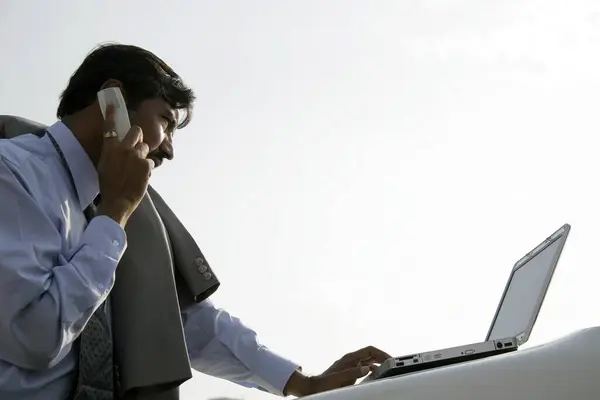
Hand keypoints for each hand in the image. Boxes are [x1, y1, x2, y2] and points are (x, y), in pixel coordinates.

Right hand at [97, 105, 153, 225]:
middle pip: (137, 131)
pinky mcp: (147, 165)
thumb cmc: (107, 186)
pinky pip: (150, 162)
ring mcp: (137, 156)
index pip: (110, 127)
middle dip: (138, 135)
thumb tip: (119, 149)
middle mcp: (124, 149)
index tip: (113, 103)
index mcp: (110, 149)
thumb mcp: (105, 166)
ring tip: (136, 168)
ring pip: (145, 147)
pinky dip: (147, 168)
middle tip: (137, 144)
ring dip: (143, 154)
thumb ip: (112, 154)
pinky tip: (141, 177)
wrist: (117, 201)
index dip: (112, 114)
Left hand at [284, 346, 391, 396]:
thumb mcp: (340, 377)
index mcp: (350, 358)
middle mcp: (351, 359)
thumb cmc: (325, 382)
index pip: (369, 350)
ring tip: (387, 367)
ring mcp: (351, 365)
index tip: (389, 358)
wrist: (316, 387)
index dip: (381, 353)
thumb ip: (353, 372)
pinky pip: (365, 366)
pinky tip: (375, 373)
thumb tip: (367, 368)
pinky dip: (373, 368)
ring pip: (368, 359)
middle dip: (382, 356)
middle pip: (370, 354)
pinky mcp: (351, 371)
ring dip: (378, 362)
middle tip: (392, 362)